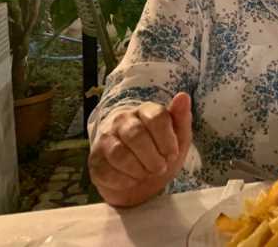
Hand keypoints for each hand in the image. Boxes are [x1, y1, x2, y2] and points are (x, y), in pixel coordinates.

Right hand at [89, 92, 192, 206]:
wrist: (140, 177)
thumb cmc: (160, 151)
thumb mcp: (178, 137)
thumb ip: (181, 118)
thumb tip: (183, 96)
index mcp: (145, 111)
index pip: (156, 117)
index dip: (167, 140)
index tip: (172, 154)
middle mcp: (122, 120)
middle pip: (136, 135)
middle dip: (152, 157)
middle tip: (160, 168)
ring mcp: (105, 139)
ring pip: (119, 154)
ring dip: (138, 170)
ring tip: (146, 173)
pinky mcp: (95, 160)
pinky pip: (106, 171)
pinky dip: (124, 181)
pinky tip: (132, 180)